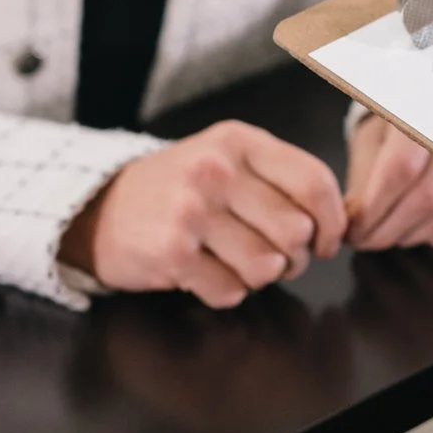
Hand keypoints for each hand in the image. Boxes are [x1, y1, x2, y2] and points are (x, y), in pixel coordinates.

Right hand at [59, 120, 344, 307]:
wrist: (97, 209)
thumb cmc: (177, 189)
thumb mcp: (227, 160)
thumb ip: (279, 179)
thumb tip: (334, 224)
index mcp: (239, 141)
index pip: (314, 181)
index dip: (332, 221)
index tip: (327, 241)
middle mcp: (216, 170)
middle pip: (295, 230)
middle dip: (295, 256)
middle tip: (277, 257)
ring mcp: (191, 211)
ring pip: (266, 266)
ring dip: (260, 277)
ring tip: (238, 264)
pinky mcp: (171, 252)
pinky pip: (230, 290)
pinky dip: (226, 291)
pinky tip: (207, 274)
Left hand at [344, 115, 432, 250]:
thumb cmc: (400, 126)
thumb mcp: (374, 139)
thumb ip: (363, 181)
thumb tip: (353, 225)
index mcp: (426, 109)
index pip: (402, 167)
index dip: (375, 208)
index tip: (355, 230)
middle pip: (429, 196)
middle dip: (391, 229)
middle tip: (369, 240)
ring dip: (417, 235)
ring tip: (394, 234)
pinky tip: (426, 231)